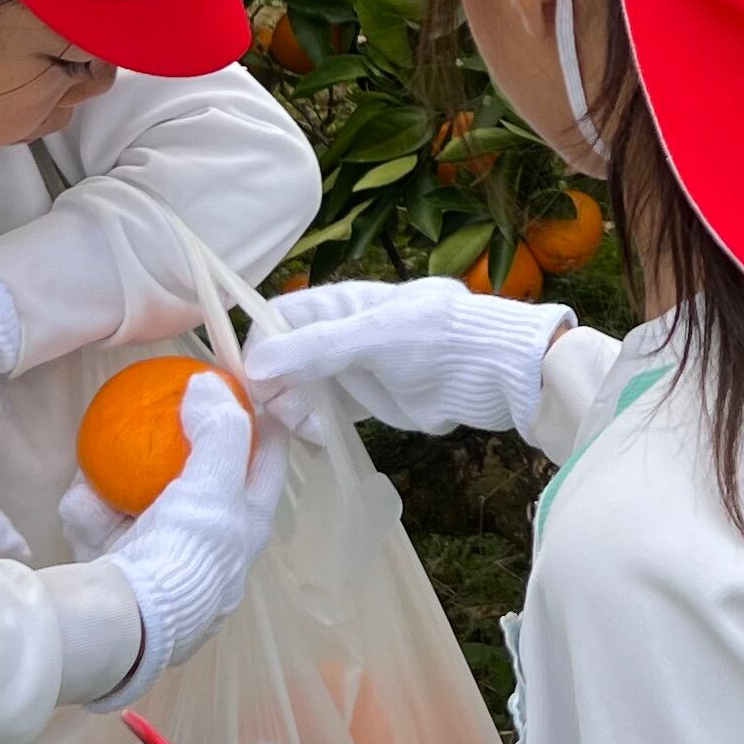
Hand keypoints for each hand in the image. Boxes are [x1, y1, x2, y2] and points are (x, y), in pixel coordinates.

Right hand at [90, 376, 285, 696]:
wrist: (125, 626)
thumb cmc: (183, 556)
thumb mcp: (215, 486)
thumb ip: (221, 430)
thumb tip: (210, 383)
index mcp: (248, 527)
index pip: (267, 457)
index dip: (261, 415)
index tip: (237, 379)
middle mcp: (210, 545)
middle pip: (197, 473)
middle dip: (170, 444)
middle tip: (156, 412)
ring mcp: (162, 560)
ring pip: (139, 497)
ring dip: (115, 482)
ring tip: (98, 468)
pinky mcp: (120, 573)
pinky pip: (102, 526)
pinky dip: (91, 514)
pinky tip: (81, 504)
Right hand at [242, 275, 567, 441]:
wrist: (490, 375)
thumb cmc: (435, 340)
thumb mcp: (374, 337)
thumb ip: (315, 348)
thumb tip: (255, 365)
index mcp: (336, 305)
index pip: (275, 319)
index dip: (257, 348)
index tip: (252, 384)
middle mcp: (335, 335)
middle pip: (280, 360)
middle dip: (272, 387)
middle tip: (278, 415)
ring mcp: (349, 370)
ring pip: (297, 390)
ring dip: (291, 411)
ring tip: (307, 427)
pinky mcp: (364, 402)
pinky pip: (322, 414)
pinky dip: (313, 427)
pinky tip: (321, 437)